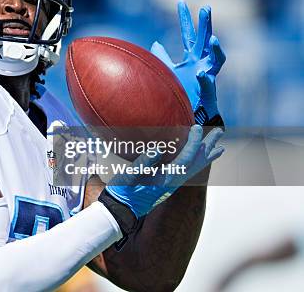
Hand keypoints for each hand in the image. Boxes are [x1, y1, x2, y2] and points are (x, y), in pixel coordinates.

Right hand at [104, 125, 223, 218]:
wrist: (120, 211)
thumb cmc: (121, 193)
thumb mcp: (128, 176)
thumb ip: (143, 163)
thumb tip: (157, 149)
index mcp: (165, 179)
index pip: (185, 159)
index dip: (193, 143)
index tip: (197, 128)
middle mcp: (172, 182)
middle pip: (196, 163)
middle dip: (208, 147)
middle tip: (220, 132)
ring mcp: (171, 184)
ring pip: (194, 168)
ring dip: (206, 156)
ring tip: (218, 147)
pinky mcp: (166, 184)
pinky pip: (188, 171)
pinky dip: (197, 163)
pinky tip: (197, 159)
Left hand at [151, 1, 225, 119]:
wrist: (191, 113)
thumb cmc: (183, 91)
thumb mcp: (169, 70)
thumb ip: (163, 57)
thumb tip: (155, 42)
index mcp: (191, 56)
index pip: (188, 33)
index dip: (185, 18)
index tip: (180, 2)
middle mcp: (202, 62)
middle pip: (205, 40)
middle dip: (206, 24)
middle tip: (206, 8)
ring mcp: (207, 75)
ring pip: (217, 59)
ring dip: (215, 49)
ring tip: (213, 39)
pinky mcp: (209, 90)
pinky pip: (207, 82)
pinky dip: (203, 78)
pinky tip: (199, 73)